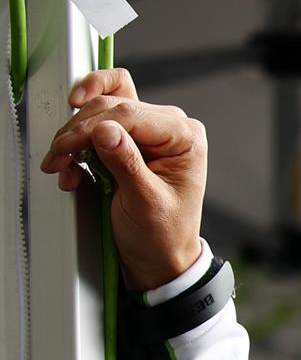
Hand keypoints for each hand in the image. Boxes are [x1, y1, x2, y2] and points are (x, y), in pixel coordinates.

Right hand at [38, 68, 207, 291]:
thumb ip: (126, 164)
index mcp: (184, 137)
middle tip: (58, 158)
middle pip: (112, 106)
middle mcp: (169, 127)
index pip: (131, 114)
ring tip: (62, 165)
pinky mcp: (128, 137)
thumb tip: (105, 130)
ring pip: (99, 110)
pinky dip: (78, 140)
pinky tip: (72, 167)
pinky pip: (96, 121)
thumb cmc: (163, 232)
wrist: (158, 253)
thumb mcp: (145, 202)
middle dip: (78, 131)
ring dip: (74, 136)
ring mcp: (148, 130)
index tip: (66, 146)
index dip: (91, 126)